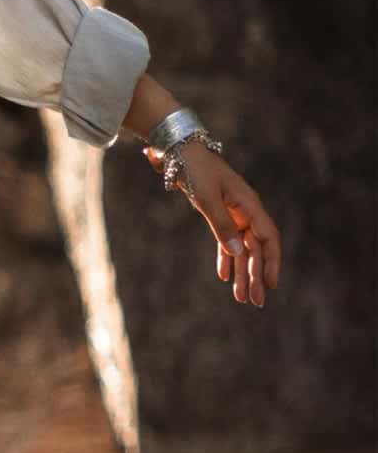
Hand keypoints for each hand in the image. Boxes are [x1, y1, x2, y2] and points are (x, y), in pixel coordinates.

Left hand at [143, 140, 280, 307]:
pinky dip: (225, 258)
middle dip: (256, 275)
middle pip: (256, 248)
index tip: (269, 284)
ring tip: (240, 297)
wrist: (181, 151)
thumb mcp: (208, 199)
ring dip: (242, 272)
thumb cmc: (197, 171)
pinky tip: (224, 277)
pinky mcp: (220, 213)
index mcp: (249, 205)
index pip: (268, 238)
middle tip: (256, 302)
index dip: (271, 262)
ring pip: (242, 248)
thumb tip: (238, 252)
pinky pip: (227, 240)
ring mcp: (234, 213)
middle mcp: (246, 211)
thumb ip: (222, 225)